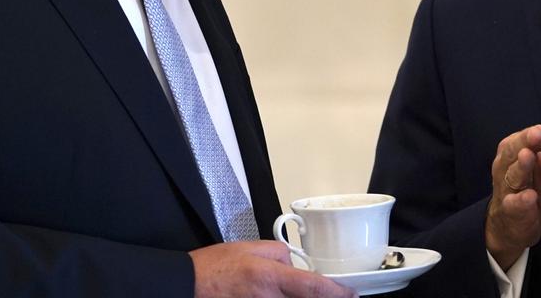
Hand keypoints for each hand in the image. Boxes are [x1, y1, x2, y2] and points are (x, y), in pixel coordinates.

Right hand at [190, 241, 356, 297]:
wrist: (189, 284)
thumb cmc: (216, 266)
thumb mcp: (252, 248)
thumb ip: (280, 254)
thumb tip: (297, 264)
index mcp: (270, 277)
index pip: (313, 287)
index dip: (337, 292)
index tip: (351, 294)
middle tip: (332, 294)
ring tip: (297, 290)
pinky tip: (284, 294)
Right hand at [484, 125, 540, 269]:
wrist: (519, 220)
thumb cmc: (535, 187)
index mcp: (517, 147)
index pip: (535, 134)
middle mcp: (506, 163)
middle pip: (517, 147)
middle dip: (529, 140)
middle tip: (539, 135)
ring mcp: (506, 186)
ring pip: (512, 173)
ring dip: (521, 165)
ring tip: (527, 155)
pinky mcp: (511, 209)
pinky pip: (513, 203)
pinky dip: (521, 200)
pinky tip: (530, 196)